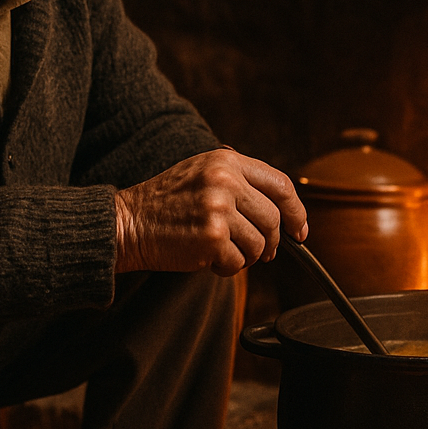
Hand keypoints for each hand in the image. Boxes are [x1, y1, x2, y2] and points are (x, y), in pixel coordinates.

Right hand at [114, 148, 307, 275]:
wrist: (127, 223)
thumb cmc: (165, 203)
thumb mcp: (201, 173)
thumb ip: (238, 182)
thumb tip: (281, 210)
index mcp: (226, 160)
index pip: (280, 184)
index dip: (296, 211)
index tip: (299, 230)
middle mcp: (225, 180)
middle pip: (273, 218)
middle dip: (272, 242)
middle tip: (262, 252)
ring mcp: (219, 208)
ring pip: (259, 244)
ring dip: (246, 256)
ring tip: (222, 251)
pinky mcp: (212, 237)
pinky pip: (238, 262)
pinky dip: (226, 267)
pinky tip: (207, 258)